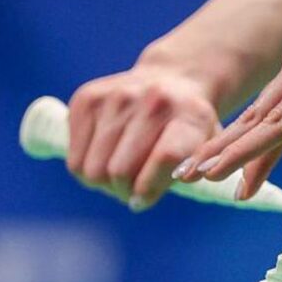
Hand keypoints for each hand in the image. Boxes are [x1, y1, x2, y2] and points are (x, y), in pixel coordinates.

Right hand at [66, 61, 221, 210]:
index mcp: (190, 115)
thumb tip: (152, 194)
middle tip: (131, 191)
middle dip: (123, 192)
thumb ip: (192, 173)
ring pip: (92, 170)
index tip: (143, 201)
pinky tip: (105, 158)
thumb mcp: (206, 149)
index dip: (149, 188)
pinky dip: (86, 170)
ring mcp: (116, 96)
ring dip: (104, 184)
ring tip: (120, 176)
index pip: (165, 157)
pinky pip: (75, 160)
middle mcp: (152, 100)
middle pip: (119, 172)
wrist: (172, 80)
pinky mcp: (87, 99)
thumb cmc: (189, 129)